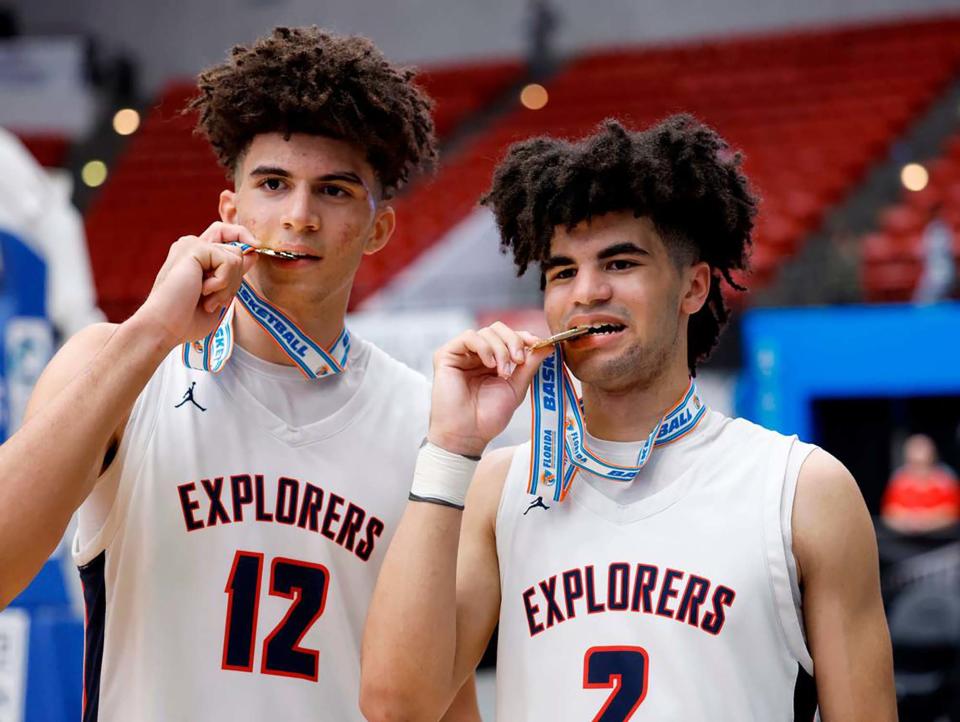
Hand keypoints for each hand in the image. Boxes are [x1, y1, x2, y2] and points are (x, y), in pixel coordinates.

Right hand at [133, 222, 258, 348]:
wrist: (163, 327)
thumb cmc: (186, 320)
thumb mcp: (219, 295)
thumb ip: (233, 274)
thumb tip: (252, 253)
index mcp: (195, 256)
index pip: (226, 234)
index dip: (242, 237)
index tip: (256, 247)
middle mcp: (192, 246)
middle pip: (236, 249)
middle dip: (235, 280)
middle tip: (214, 299)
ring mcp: (191, 245)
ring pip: (236, 257)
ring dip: (227, 286)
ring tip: (206, 299)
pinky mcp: (194, 248)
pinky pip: (229, 261)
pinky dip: (222, 283)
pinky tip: (201, 292)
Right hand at [428, 322, 552, 456]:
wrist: (468, 434)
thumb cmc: (488, 417)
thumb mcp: (516, 388)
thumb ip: (529, 365)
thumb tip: (549, 345)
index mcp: (493, 361)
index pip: (509, 337)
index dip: (524, 337)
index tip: (539, 344)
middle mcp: (476, 355)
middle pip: (498, 329)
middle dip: (514, 340)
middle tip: (519, 360)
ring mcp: (461, 354)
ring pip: (486, 332)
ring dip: (500, 349)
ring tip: (502, 372)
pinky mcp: (446, 355)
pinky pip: (468, 337)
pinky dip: (484, 347)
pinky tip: (489, 364)